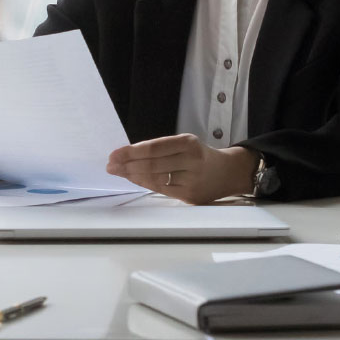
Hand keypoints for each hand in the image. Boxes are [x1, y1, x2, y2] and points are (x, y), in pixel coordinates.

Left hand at [107, 133, 258, 202]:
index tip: (114, 154)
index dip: (131, 152)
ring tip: (118, 172)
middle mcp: (191, 161)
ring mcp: (191, 180)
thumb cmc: (200, 156)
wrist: (228, 173)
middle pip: (152, 165)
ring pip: (155, 179)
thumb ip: (160, 149)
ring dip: (133, 176)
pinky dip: (145, 184)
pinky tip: (134, 180)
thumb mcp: (185, 144)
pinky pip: (161, 190)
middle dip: (127, 165)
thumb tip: (127, 156)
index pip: (154, 148)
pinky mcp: (190, 196)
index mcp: (188, 143)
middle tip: (110, 165)